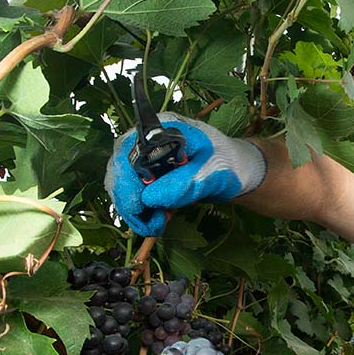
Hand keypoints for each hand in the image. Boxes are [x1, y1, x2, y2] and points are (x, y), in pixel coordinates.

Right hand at [104, 113, 266, 236]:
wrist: (235, 170)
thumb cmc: (226, 163)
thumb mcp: (210, 172)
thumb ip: (182, 183)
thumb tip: (150, 198)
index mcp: (161, 129)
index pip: (129, 152)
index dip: (127, 180)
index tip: (139, 205)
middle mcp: (144, 141)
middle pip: (118, 171)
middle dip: (130, 202)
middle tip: (154, 223)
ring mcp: (142, 159)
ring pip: (120, 187)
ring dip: (135, 212)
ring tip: (158, 225)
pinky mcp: (144, 177)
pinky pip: (131, 196)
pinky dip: (140, 214)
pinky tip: (157, 221)